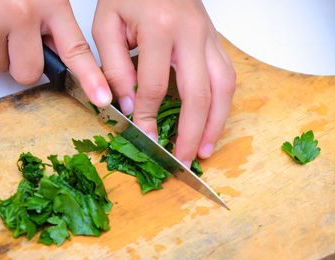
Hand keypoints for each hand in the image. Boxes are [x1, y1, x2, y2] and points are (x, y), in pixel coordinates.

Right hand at [0, 0, 111, 106]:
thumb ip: (56, 22)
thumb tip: (61, 55)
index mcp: (50, 4)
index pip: (76, 52)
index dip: (91, 79)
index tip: (101, 97)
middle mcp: (21, 15)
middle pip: (28, 74)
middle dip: (25, 63)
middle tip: (19, 40)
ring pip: (1, 68)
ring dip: (0, 52)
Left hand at [92, 0, 235, 166]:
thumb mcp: (107, 25)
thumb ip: (114, 67)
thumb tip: (127, 105)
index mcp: (160, 29)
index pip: (154, 86)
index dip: (147, 116)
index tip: (144, 137)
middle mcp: (192, 34)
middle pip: (200, 94)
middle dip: (193, 132)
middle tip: (185, 158)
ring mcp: (209, 37)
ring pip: (224, 87)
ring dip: (217, 123)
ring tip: (206, 148)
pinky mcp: (216, 40)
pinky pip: (227, 76)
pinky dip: (223, 104)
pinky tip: (213, 120)